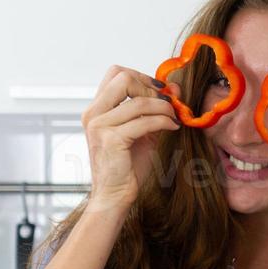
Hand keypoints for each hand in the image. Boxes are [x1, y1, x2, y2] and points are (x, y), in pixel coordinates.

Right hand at [81, 64, 181, 212]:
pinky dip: (163, 121)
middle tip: (167, 103)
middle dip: (150, 87)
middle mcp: (93, 113)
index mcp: (96, 109)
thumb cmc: (127, 165)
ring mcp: (99, 126)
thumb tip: (174, 87)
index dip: (141, 76)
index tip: (160, 91)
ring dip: (163, 107)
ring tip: (174, 118)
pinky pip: (144, 121)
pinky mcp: (111, 139)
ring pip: (138, 101)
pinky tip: (172, 127)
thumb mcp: (143, 131)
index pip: (116, 73)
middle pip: (123, 77)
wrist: (114, 195)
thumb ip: (154, 109)